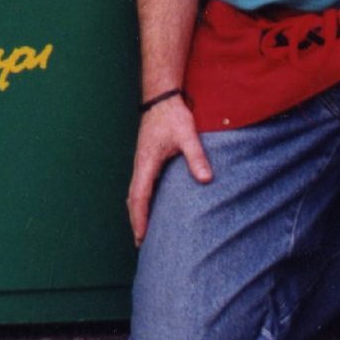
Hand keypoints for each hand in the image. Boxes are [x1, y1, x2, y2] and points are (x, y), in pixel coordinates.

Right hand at [127, 96, 212, 243]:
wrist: (162, 96)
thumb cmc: (173, 114)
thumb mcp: (187, 134)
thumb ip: (196, 156)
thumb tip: (206, 179)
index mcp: (146, 161)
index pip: (139, 195)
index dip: (140, 217)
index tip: (140, 237)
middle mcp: (141, 163)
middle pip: (133, 198)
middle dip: (136, 220)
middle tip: (140, 243)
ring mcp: (142, 161)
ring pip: (135, 191)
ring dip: (137, 211)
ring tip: (143, 230)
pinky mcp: (147, 158)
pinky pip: (141, 184)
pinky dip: (142, 200)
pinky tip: (150, 205)